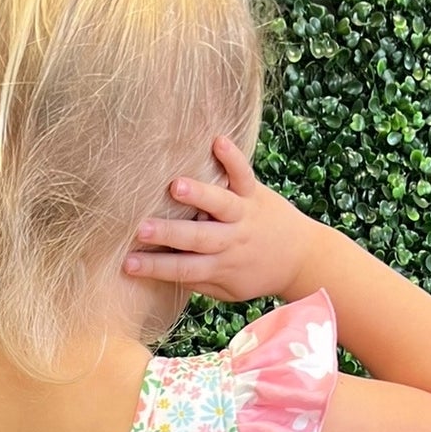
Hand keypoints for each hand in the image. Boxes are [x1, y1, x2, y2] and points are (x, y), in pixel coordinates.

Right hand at [123, 136, 320, 305]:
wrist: (303, 257)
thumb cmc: (256, 275)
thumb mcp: (227, 290)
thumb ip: (198, 281)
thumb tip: (164, 271)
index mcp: (221, 266)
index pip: (182, 269)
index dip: (154, 267)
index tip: (127, 264)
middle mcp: (232, 240)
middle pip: (197, 238)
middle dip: (168, 233)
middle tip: (141, 229)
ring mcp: (244, 214)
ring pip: (220, 204)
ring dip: (199, 194)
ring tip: (175, 186)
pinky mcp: (256, 193)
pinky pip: (244, 174)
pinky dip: (232, 157)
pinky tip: (217, 141)